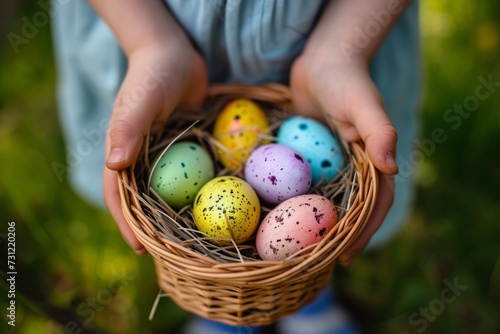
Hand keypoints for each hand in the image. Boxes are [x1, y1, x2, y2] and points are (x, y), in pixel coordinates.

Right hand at [102, 43, 207, 253]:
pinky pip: (191, 175)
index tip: (141, 250)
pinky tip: (216, 205)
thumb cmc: (152, 75)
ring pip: (169, 193)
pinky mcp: (186, 149)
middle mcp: (142, 159)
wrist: (176, 54)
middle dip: (154, 228)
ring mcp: (165, 156)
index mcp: (123, 153)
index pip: (118, 196)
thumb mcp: (139, 100)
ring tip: (195, 240)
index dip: (127, 224)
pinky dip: (198, 192)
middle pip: (144, 201)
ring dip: (178, 215)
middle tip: (172, 255)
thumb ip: (127, 129)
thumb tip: (114, 166)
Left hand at [290, 52, 397, 265]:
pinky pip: (303, 182)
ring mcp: (330, 162)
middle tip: (317, 263)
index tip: (346, 259)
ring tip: (297, 249)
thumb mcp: (363, 102)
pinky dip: (295, 200)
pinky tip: (276, 213)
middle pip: (349, 209)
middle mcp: (354, 166)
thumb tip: (393, 170)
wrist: (323, 59)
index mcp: (372, 161)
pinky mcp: (310, 155)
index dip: (363, 233)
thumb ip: (380, 131)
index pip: (374, 205)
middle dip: (337, 237)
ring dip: (315, 224)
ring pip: (325, 200)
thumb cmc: (346, 78)